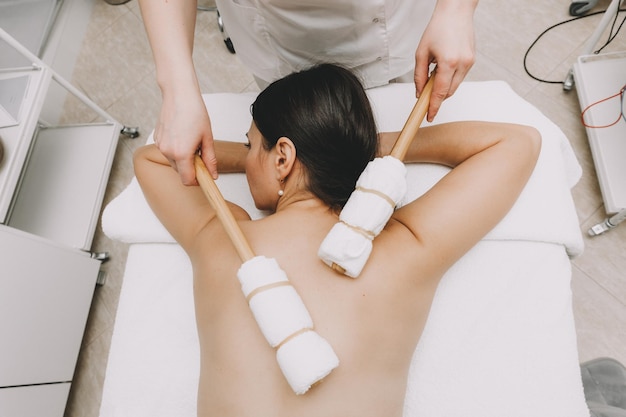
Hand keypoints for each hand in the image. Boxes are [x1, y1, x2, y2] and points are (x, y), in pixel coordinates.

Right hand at [153, 89, 217, 184]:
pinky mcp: (157, 139)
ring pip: (174, 162)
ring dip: (184, 158)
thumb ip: (210, 159)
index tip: (205, 175)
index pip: (187, 180)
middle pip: (180, 172)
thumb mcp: (207, 138)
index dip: (198, 180)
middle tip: (201, 152)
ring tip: (191, 141)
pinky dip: (176, 150)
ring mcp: (160, 146)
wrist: (179, 94)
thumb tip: (213, 174)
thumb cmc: (194, 112)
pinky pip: (168, 152)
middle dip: (192, 168)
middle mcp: (168, 152)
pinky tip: (182, 135)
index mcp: (181, 154)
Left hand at [414, 5, 475, 121]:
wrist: (456, 12)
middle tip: (424, 95)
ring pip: (454, 86)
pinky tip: (443, 69)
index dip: (434, 107)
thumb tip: (419, 92)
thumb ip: (419, 76)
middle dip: (436, 97)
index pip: (440, 92)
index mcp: (448, 62)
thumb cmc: (438, 28)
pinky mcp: (472, 61)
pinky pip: (459, 77)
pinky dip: (449, 78)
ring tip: (434, 73)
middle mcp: (462, 64)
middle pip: (448, 92)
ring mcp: (469, 63)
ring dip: (443, 87)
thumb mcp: (421, 53)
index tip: (429, 116)